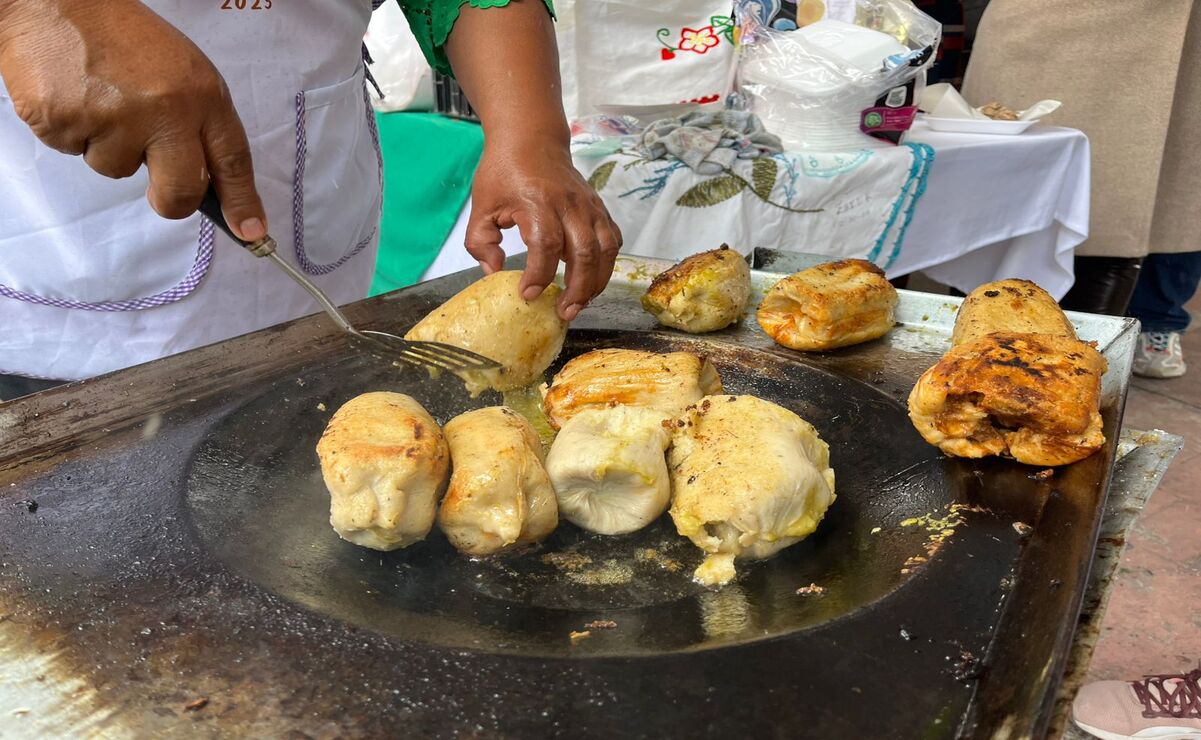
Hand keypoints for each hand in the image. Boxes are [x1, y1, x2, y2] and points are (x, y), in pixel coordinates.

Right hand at [0, 0, 266, 239]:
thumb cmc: (123, 36)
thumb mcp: (181, 73)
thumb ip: (197, 124)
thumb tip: (206, 182)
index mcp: (201, 95)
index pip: (232, 160)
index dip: (242, 201)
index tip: (251, 232)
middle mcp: (164, 110)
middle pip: (180, 193)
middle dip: (171, 201)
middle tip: (157, 185)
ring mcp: (114, 119)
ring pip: (118, 171)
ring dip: (109, 146)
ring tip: (102, 100)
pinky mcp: (65, 123)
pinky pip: (74, 152)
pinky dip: (73, 132)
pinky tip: (74, 96)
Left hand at [466, 138, 622, 321]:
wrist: (531, 139)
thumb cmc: (504, 171)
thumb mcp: (481, 205)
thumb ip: (480, 242)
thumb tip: (494, 272)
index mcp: (537, 203)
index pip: (546, 246)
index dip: (539, 275)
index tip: (528, 294)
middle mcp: (569, 205)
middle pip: (583, 253)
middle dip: (576, 289)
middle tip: (563, 312)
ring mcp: (588, 206)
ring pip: (604, 250)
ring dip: (596, 281)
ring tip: (581, 303)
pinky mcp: (599, 208)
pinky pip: (613, 239)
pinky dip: (607, 263)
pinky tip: (594, 280)